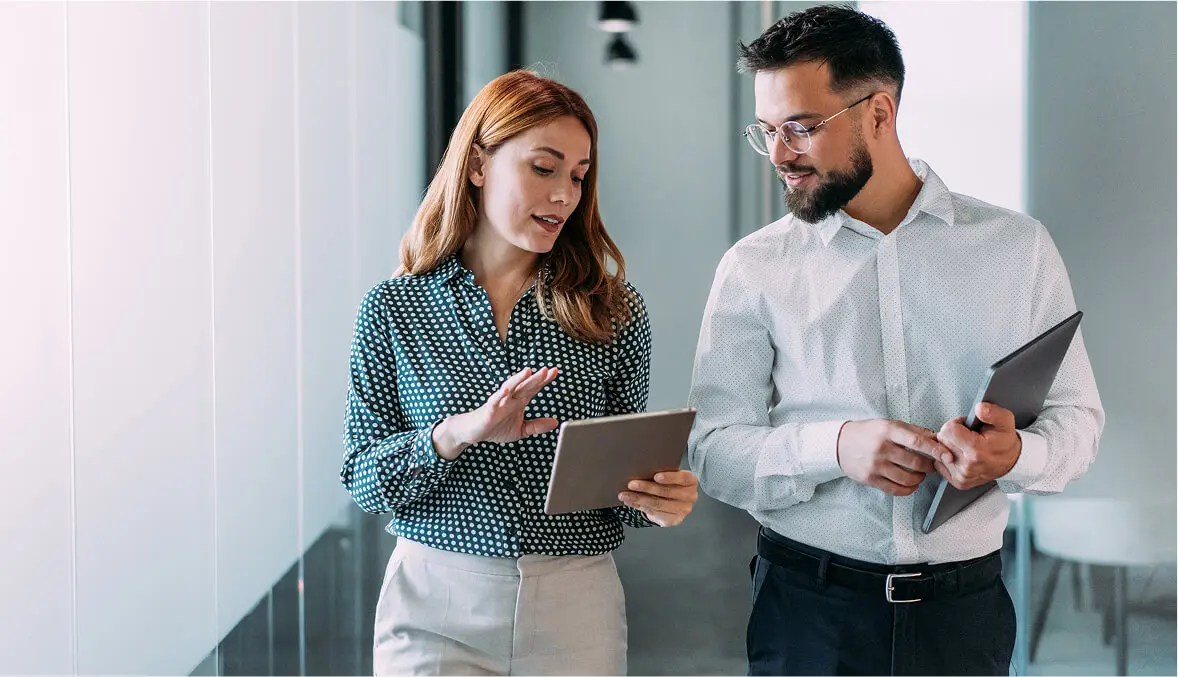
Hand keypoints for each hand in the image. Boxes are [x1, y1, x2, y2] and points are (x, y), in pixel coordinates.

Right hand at [432, 368, 559, 459]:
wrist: (474, 432)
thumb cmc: (496, 427)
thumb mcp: (521, 429)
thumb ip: (537, 425)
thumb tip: (555, 422)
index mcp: (519, 401)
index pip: (534, 388)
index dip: (544, 380)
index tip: (555, 371)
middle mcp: (511, 398)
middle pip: (525, 385)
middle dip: (536, 378)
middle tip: (547, 370)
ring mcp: (500, 402)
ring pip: (511, 388)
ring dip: (519, 379)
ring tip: (528, 371)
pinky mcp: (489, 409)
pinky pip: (495, 400)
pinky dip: (500, 394)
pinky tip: (507, 389)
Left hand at [618, 470, 698, 526]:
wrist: (672, 501)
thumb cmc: (669, 483)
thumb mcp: (669, 476)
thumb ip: (661, 473)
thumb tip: (640, 469)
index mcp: (691, 481)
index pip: (683, 478)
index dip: (670, 477)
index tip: (655, 476)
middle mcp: (690, 496)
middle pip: (667, 492)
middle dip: (647, 487)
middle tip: (631, 484)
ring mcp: (683, 510)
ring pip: (658, 503)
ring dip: (639, 498)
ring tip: (625, 494)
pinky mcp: (674, 520)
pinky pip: (654, 513)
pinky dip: (639, 506)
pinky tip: (629, 501)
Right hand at [836, 419, 947, 495]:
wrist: (840, 443)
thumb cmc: (868, 432)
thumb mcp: (889, 425)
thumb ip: (913, 431)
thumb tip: (937, 438)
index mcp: (888, 431)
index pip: (917, 442)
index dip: (936, 450)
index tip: (948, 456)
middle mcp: (881, 448)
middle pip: (915, 463)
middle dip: (929, 467)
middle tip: (931, 466)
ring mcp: (875, 465)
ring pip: (908, 479)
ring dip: (920, 479)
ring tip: (920, 474)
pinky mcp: (870, 479)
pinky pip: (896, 490)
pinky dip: (909, 489)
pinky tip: (911, 484)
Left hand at [934, 403, 1020, 489]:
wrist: (1011, 461)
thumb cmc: (1004, 440)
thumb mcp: (1004, 420)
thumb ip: (992, 412)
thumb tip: (979, 408)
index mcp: (976, 450)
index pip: (948, 430)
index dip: (957, 423)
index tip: (966, 426)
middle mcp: (967, 466)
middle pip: (942, 440)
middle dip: (952, 434)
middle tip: (966, 435)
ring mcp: (962, 476)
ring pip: (940, 453)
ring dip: (950, 446)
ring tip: (965, 446)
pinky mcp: (959, 482)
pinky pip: (940, 464)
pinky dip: (948, 458)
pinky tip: (961, 455)